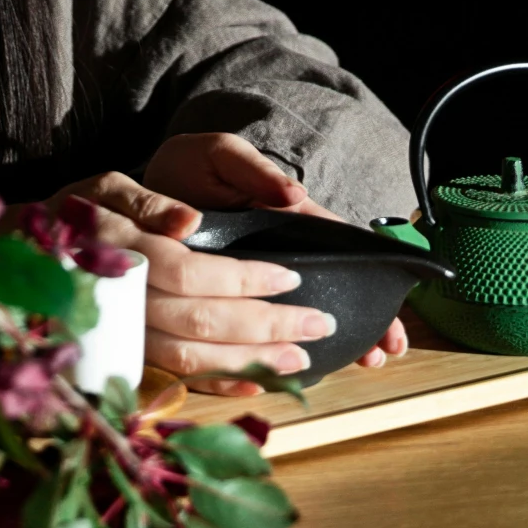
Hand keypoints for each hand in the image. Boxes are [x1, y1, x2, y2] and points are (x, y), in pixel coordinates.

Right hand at [48, 167, 336, 384]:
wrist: (26, 259)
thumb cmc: (78, 213)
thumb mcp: (107, 187)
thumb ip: (148, 201)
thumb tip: (187, 220)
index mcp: (124, 254)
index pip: (192, 273)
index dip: (244, 278)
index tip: (291, 276)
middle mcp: (124, 305)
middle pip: (201, 324)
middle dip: (266, 326)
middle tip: (318, 323)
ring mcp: (125, 340)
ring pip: (193, 361)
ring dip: (251, 363)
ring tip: (301, 358)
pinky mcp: (127, 361)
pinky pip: (176, 381)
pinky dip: (218, 387)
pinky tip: (256, 385)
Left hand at [142, 131, 409, 373]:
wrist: (140, 190)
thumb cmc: (189, 166)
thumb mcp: (220, 155)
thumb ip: (253, 170)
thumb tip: (292, 194)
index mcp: (284, 215)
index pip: (336, 246)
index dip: (367, 277)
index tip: (387, 312)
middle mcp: (276, 250)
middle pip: (330, 286)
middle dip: (361, 319)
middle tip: (381, 354)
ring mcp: (251, 277)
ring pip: (299, 313)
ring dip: (330, 339)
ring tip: (361, 364)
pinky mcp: (223, 300)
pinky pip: (254, 330)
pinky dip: (270, 352)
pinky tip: (287, 372)